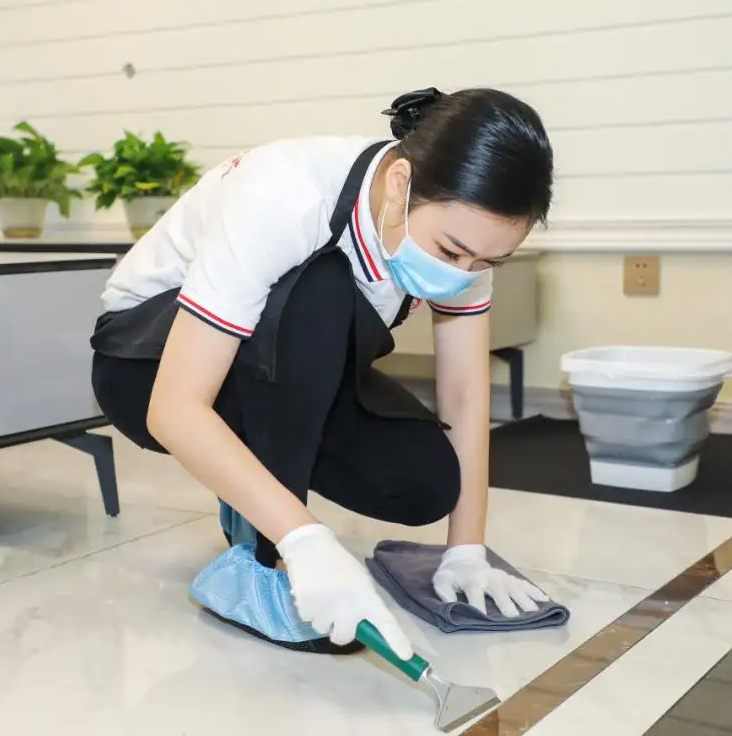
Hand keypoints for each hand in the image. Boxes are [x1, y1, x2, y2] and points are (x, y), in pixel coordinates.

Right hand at [277, 524, 412, 658]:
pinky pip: (308, 620)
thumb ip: (363, 603)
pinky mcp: (307, 607)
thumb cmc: (338, 564)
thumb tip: (363, 626)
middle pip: (344, 637)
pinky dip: (308, 610)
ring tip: (321, 594)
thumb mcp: (358, 580)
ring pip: (323, 629)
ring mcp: (327, 608)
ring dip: (322, 618)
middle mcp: (349, 605)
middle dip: (340, 629)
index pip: (385, 621)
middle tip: (336, 611)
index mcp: (366, 595)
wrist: (311, 547)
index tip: (406, 657)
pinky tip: (310, 591)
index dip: (395, 640)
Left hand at [433, 544, 548, 617]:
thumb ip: (443, 591)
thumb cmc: (453, 574)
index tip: (483, 617)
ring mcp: (501, 577)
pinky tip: (545, 600)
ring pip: (514, 587)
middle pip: (498, 590)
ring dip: (524, 599)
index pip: (474, 592)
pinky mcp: (509, 578)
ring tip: (534, 611)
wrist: (465, 557)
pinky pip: (523, 584)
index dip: (477, 604)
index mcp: (471, 580)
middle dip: (505, 602)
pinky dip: (534, 591)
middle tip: (514, 616)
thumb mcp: (441, 579)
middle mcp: (489, 578)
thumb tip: (450, 604)